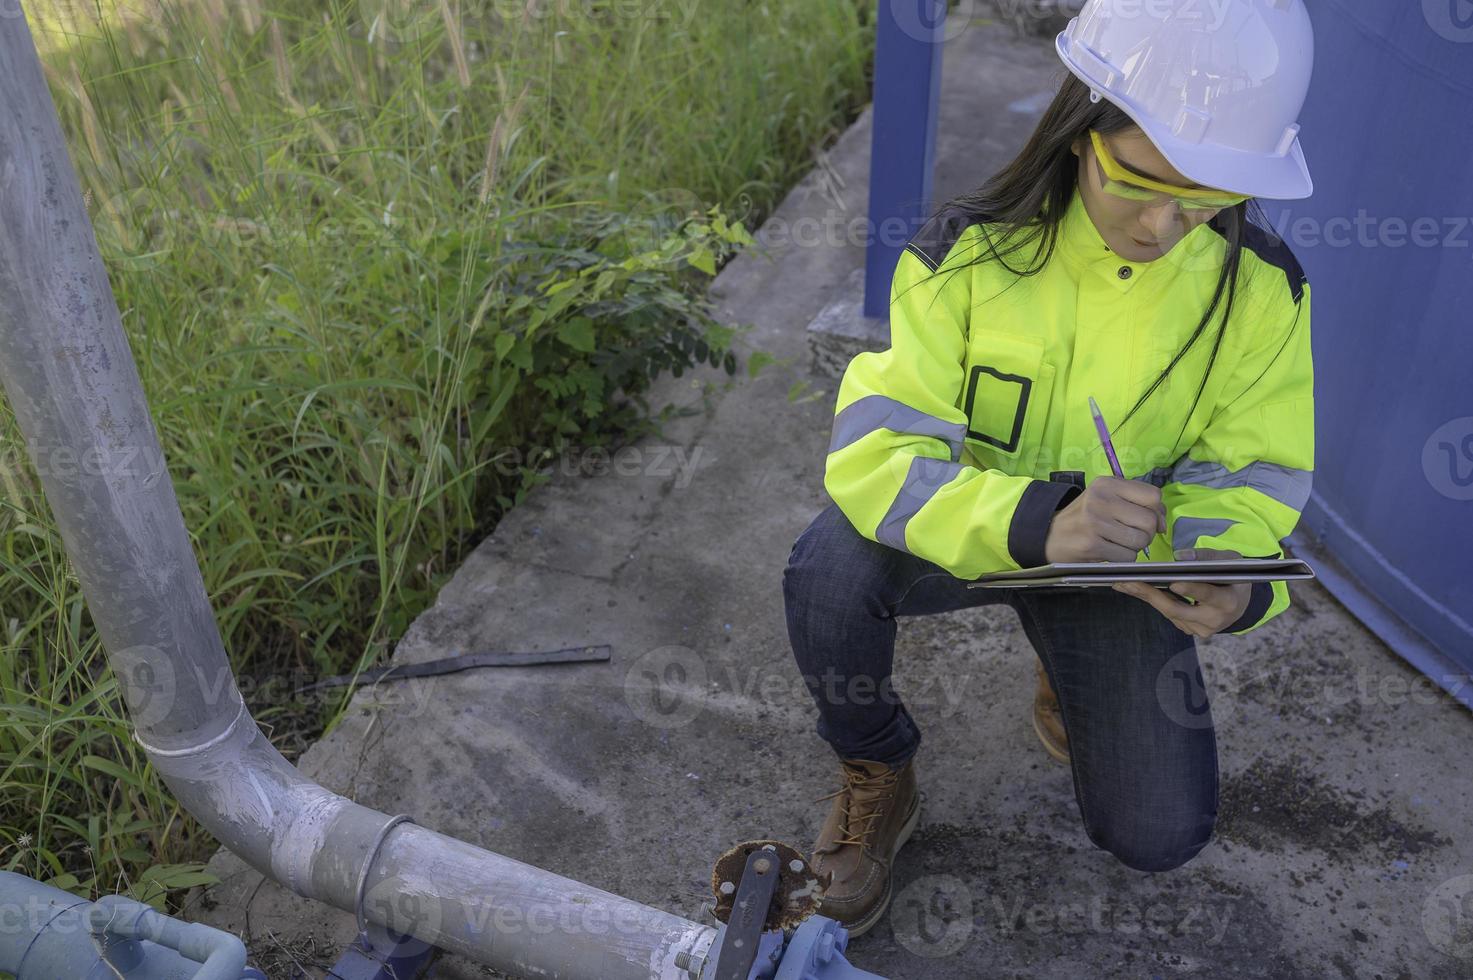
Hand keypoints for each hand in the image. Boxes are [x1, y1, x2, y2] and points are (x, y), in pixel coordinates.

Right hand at [1043, 475, 1166, 562]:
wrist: (1048, 535)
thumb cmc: (1084, 516)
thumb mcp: (1105, 498)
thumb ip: (1136, 502)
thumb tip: (1162, 523)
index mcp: (1107, 484)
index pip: (1153, 495)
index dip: (1157, 511)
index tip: (1148, 520)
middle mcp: (1101, 499)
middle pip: (1149, 520)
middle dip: (1146, 533)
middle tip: (1131, 534)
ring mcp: (1096, 522)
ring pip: (1141, 540)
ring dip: (1135, 547)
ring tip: (1118, 543)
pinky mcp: (1092, 545)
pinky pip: (1128, 556)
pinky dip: (1123, 558)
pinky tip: (1109, 551)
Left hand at [1111, 548, 1251, 637]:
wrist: (1239, 604)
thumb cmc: (1233, 577)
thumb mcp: (1229, 561)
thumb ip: (1207, 557)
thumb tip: (1180, 556)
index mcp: (1228, 602)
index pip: (1208, 595)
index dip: (1192, 590)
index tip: (1174, 583)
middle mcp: (1214, 620)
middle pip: (1178, 609)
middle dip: (1152, 595)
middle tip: (1129, 582)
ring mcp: (1200, 629)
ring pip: (1168, 612)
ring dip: (1145, 596)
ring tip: (1123, 583)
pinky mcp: (1188, 629)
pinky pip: (1167, 613)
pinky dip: (1152, 600)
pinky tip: (1133, 588)